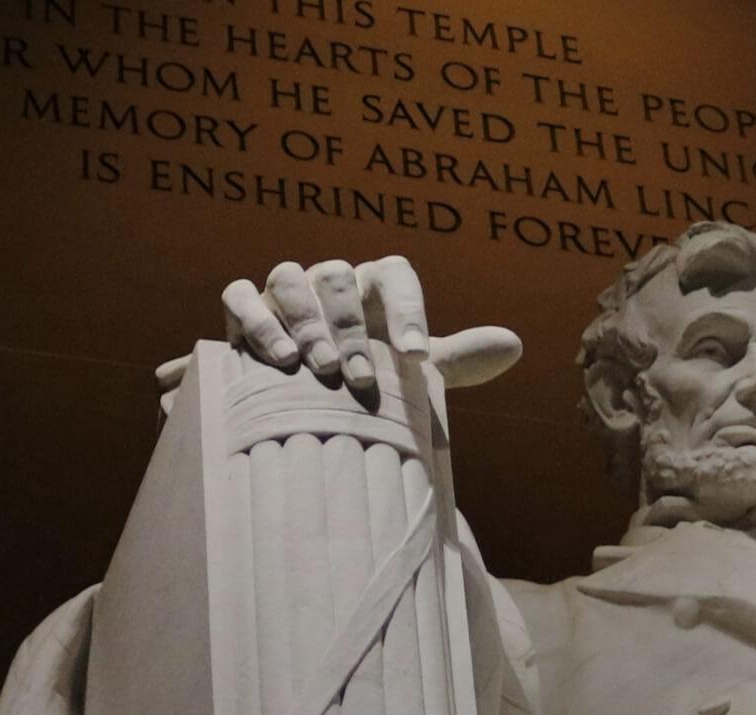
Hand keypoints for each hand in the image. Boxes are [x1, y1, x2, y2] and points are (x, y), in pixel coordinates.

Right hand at [154, 255, 521, 411]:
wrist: (308, 398)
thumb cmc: (368, 377)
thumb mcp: (411, 373)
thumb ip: (456, 359)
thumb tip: (514, 345)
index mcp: (374, 287)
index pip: (395, 275)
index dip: (408, 309)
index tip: (415, 355)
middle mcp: (330, 280)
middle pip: (339, 276)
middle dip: (350, 327)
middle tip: (359, 377)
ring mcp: (285, 290)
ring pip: (289, 278)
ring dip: (304, 321)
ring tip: (315, 367)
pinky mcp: (244, 307)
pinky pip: (241, 296)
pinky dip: (257, 321)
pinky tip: (277, 358)